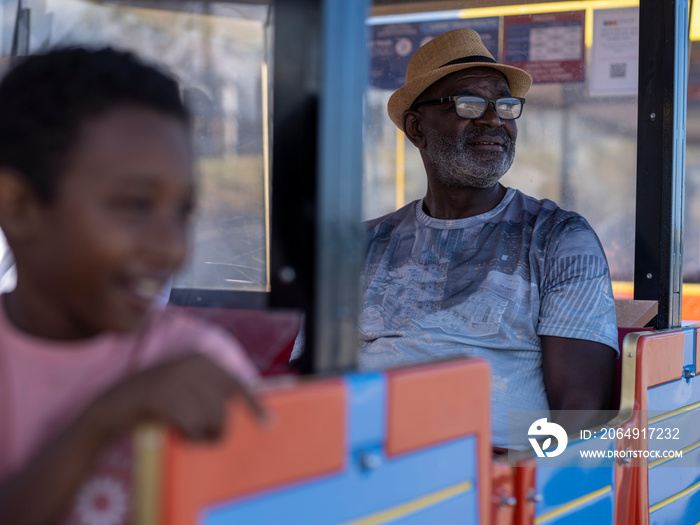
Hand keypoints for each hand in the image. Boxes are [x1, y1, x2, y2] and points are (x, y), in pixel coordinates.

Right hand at [90, 354, 264, 440]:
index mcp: (201, 359)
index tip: (269, 424)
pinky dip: (187, 437)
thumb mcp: (186, 385)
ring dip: (201, 436)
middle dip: (216, 431)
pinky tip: (176, 434)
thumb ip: (212, 388)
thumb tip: (251, 393)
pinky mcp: (161, 397)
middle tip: (200, 437)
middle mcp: (191, 364)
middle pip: (223, 410)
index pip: (237, 384)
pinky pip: (190, 427)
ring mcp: (175, 378)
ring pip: (209, 419)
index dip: (254, 405)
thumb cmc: (156, 401)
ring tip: (187, 434)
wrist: (112, 406)